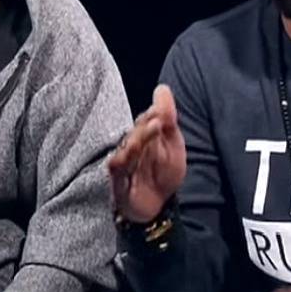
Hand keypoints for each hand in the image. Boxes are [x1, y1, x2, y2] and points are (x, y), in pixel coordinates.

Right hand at [109, 85, 186, 221]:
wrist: (159, 204)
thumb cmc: (164, 171)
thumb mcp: (172, 143)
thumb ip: (168, 116)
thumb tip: (162, 87)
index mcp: (142, 135)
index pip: (145, 120)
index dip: (153, 115)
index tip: (161, 110)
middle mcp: (130, 147)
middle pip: (134, 134)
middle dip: (145, 128)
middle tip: (158, 120)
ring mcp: (123, 165)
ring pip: (125, 151)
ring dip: (137, 142)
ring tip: (151, 131)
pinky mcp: (119, 183)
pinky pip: (118, 171)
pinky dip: (123, 163)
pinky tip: (130, 156)